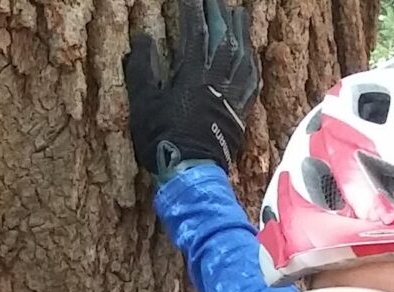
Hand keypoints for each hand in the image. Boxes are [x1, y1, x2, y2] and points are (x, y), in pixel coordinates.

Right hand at [123, 0, 260, 178]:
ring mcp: (232, 96)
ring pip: (242, 55)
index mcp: (193, 75)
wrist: (189, 174)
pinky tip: (251, 53)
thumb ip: (142, 68)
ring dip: (240, 31)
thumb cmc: (162, 139)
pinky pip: (251, 80)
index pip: (195, 31)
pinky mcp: (240, 111)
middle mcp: (217, 80)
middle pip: (223, 38)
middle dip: (218, 13)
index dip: (192, 9)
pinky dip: (251, 62)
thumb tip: (143, 38)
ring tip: (238, 13)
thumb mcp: (143, 103)